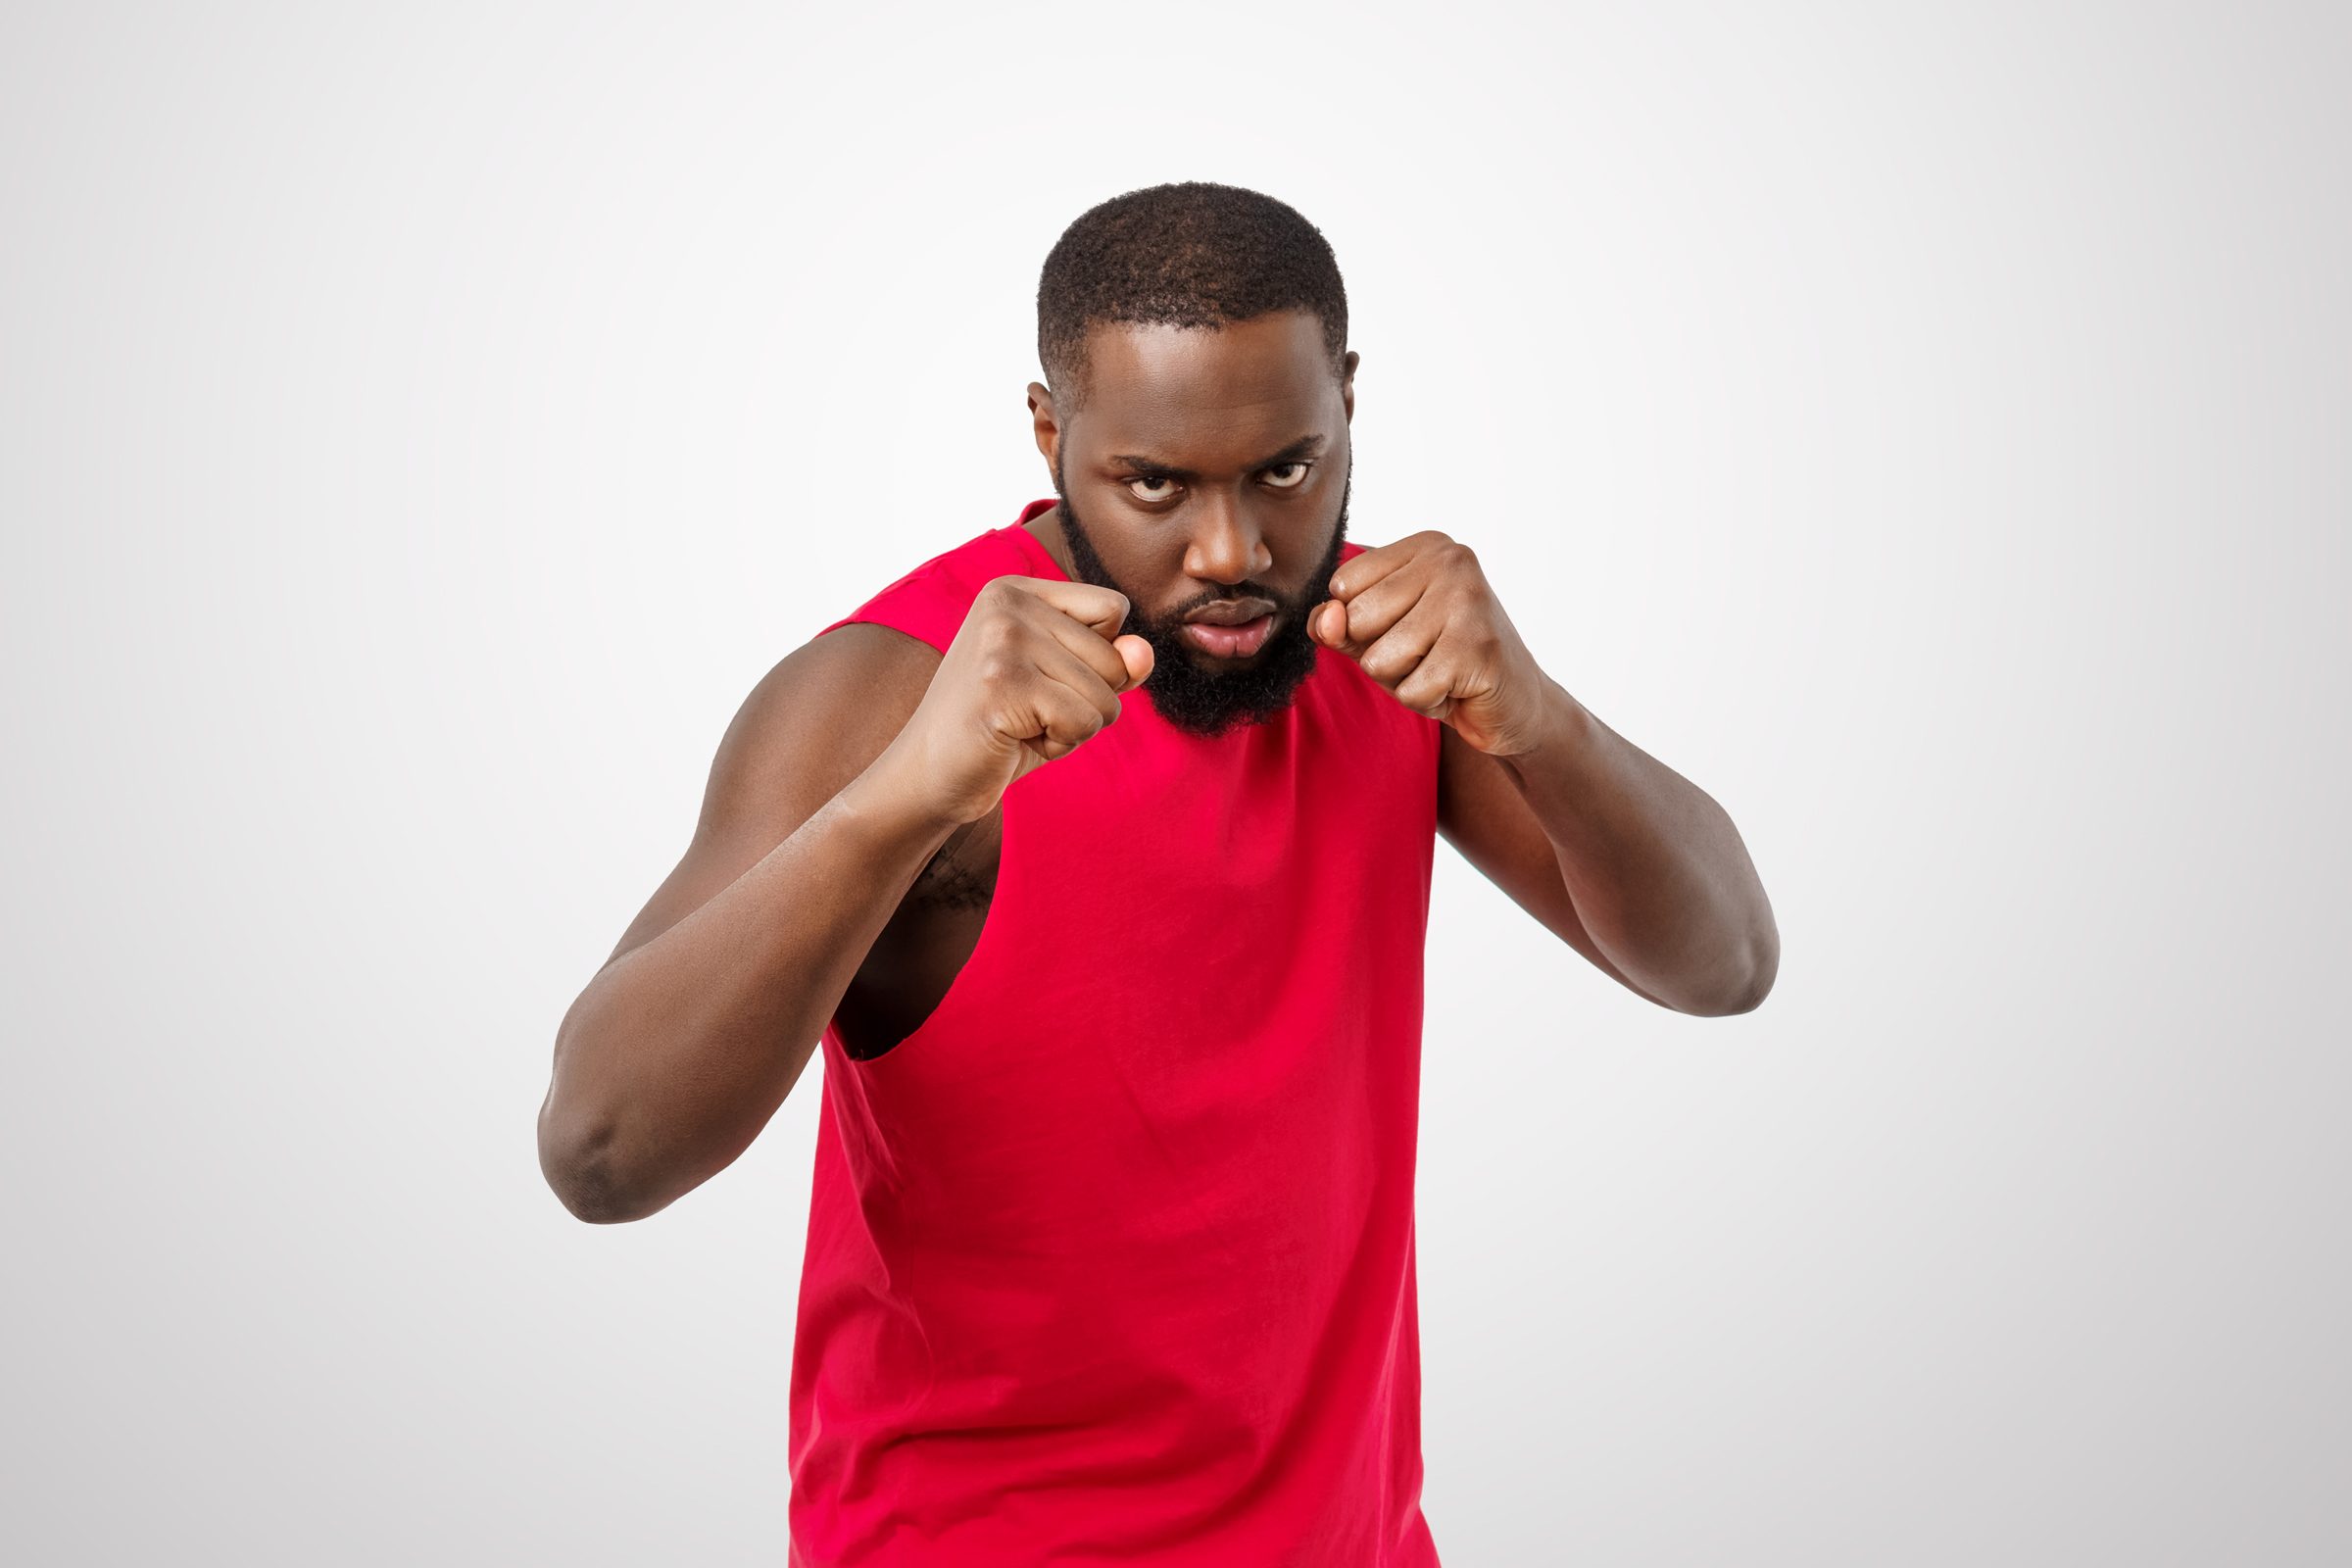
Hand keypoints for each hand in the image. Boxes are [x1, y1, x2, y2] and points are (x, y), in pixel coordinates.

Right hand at [889, 576, 1154, 824]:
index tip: (1042, 676)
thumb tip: (1143, 652)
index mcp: (1017, 590)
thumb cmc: (1005, 727)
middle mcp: (1008, 604)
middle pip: (1114, 658)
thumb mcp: (1067, 685)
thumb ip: (1114, 662)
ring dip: (1074, 727)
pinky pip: (1083, 722)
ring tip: (1021, 724)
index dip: (1098, 659)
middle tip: (1027, 710)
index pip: (1113, 609)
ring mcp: (1002, 642)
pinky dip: (1061, 744)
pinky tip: (1016, 739)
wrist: (930, 774)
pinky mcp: (1002, 686)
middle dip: (1086, 701)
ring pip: (1105, 696)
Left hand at [1309, 531, 1551, 756]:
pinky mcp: (1478, 648)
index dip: (1360, 625)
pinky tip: (1457, 688)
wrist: (1514, 701)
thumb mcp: (1380, 637)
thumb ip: (1338, 624)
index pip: (1343, 585)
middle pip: (1357, 621)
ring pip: (1379, 659)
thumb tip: (1326, 620)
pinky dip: (1427, 702)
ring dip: (1403, 682)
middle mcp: (1451, 560)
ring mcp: (1468, 601)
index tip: (1408, 627)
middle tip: (1428, 655)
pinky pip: (1410, 690)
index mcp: (1426, 546)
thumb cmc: (1440, 661)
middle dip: (1380, 656)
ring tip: (1441, 671)